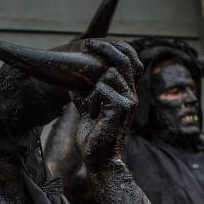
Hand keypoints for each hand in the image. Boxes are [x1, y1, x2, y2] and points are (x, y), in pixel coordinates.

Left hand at [74, 39, 141, 171]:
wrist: (98, 159)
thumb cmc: (92, 138)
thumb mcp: (87, 112)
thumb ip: (84, 97)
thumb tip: (73, 86)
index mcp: (124, 94)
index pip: (125, 63)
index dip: (111, 50)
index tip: (90, 44)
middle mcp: (130, 95)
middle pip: (122, 61)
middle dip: (104, 49)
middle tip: (87, 44)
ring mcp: (129, 100)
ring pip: (108, 75)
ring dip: (93, 89)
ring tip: (90, 109)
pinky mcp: (122, 107)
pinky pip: (103, 89)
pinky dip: (92, 100)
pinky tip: (92, 115)